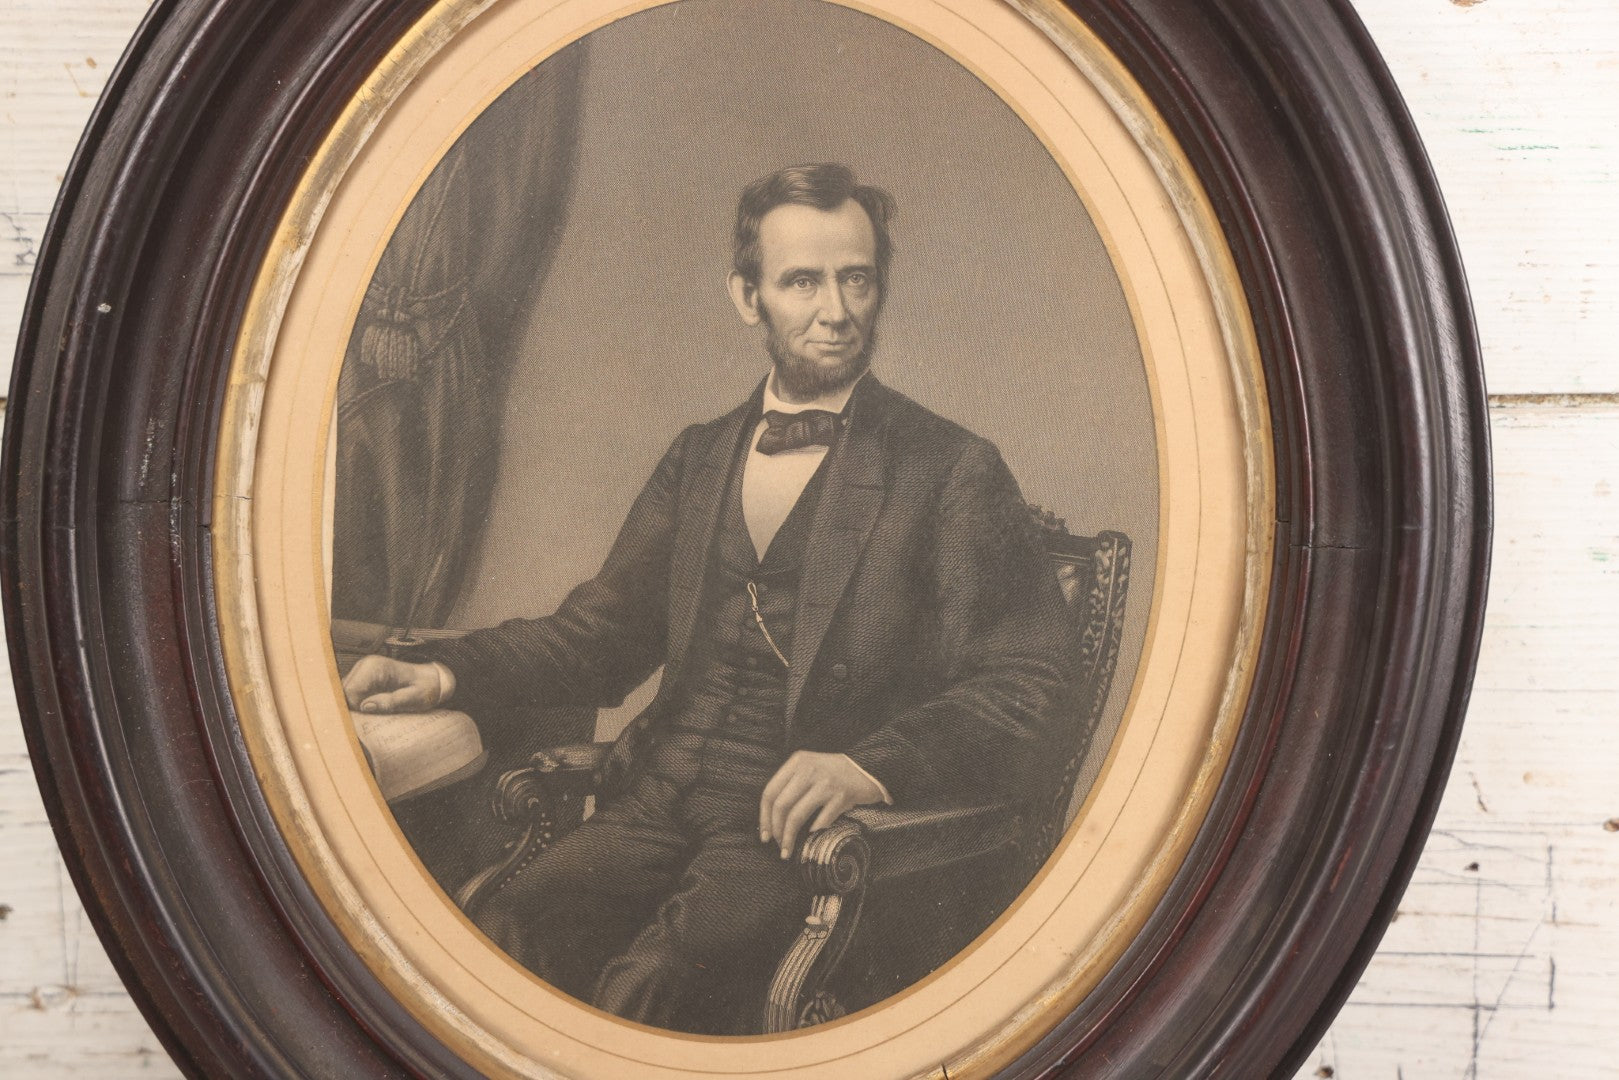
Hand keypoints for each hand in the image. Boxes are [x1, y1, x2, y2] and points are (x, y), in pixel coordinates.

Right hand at [342, 654, 443, 713]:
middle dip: (352, 709)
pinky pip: (350, 695)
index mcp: (375, 667)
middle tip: (370, 720)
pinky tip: (370, 712)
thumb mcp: (414, 697)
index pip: (350, 691)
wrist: (432, 679)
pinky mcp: (361, 680)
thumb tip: (366, 706)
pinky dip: (356, 706)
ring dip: (354, 708)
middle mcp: (364, 666)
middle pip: (343, 693)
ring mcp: (361, 672)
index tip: (369, 719)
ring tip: (372, 716)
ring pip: (344, 695)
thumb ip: (391, 702)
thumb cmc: (426, 687)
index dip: (355, 709)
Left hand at [759, 751, 884, 858]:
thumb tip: (772, 818)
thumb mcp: (810, 768)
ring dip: (789, 838)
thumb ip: (792, 784)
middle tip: (777, 846)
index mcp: (797, 761)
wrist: (869, 767)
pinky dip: (813, 832)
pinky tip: (811, 837)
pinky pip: (821, 820)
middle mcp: (809, 769)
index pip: (770, 791)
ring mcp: (826, 782)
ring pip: (797, 815)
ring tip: (787, 850)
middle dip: (776, 830)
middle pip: (781, 805)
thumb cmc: (835, 772)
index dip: (764, 817)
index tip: (764, 835)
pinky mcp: (842, 795)